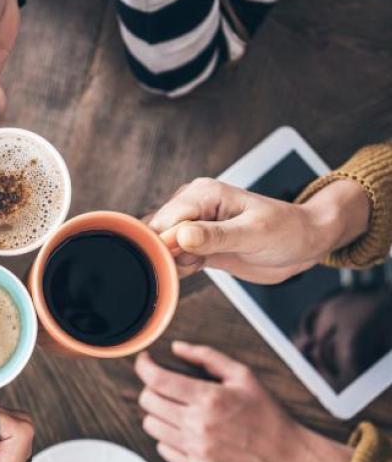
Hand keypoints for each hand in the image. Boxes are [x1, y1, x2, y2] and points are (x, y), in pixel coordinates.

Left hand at [135, 342, 351, 461]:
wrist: (285, 456)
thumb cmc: (265, 413)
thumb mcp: (242, 375)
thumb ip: (207, 356)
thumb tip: (176, 348)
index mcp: (209, 398)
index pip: (157, 379)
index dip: (144, 366)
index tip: (145, 361)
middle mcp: (199, 424)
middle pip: (148, 401)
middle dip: (151, 388)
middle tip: (166, 385)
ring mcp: (196, 449)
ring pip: (151, 425)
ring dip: (157, 412)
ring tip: (176, 408)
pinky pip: (162, 448)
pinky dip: (167, 436)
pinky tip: (184, 429)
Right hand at [148, 177, 369, 282]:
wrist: (305, 244)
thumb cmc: (288, 231)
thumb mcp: (254, 234)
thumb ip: (216, 236)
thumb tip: (181, 236)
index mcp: (204, 193)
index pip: (167, 219)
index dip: (166, 243)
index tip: (181, 260)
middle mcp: (193, 205)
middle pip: (157, 232)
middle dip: (166, 254)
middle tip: (194, 265)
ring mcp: (193, 225)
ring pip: (161, 247)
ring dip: (172, 263)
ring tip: (200, 265)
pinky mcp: (197, 244)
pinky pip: (173, 257)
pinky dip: (178, 268)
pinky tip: (197, 268)